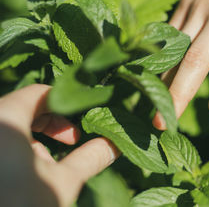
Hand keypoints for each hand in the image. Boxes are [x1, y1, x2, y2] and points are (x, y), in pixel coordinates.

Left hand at [0, 84, 118, 206]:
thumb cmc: (20, 204)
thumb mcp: (62, 182)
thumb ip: (90, 158)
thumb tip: (115, 145)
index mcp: (5, 118)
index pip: (39, 94)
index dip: (67, 104)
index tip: (84, 121)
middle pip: (24, 108)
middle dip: (53, 124)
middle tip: (73, 140)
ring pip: (11, 126)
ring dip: (35, 140)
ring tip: (52, 164)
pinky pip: (2, 141)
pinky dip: (18, 150)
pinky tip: (32, 173)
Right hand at [154, 0, 208, 128]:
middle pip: (198, 55)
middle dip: (180, 91)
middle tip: (164, 122)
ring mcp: (201, 5)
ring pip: (176, 47)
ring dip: (162, 79)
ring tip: (152, 108)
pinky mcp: (186, 0)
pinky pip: (169, 32)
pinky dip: (160, 57)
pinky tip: (152, 79)